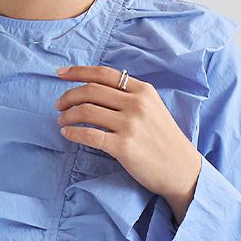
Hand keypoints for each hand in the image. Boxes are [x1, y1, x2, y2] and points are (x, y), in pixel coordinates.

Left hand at [55, 65, 201, 221]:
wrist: (181, 169)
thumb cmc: (163, 139)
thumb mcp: (152, 108)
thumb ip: (129, 96)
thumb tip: (94, 89)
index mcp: (143, 91)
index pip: (104, 74)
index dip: (78, 72)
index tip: (60, 74)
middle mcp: (137, 104)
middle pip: (90, 91)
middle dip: (68, 96)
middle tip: (59, 106)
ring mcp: (130, 125)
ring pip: (86, 111)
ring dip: (67, 116)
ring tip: (62, 122)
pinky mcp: (124, 147)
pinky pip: (89, 136)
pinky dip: (73, 133)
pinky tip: (67, 134)